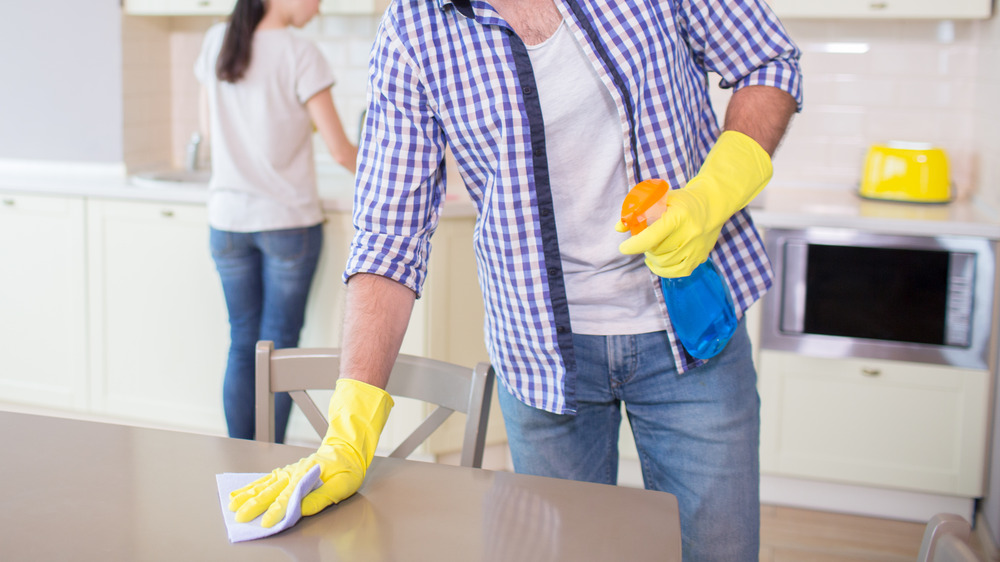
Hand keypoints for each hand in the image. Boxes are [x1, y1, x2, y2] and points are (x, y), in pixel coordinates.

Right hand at [229, 378, 393, 527]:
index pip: (288, 497)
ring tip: (232, 505)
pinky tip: (241, 491)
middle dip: (254, 505)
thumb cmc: (346, 469)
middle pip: (270, 491)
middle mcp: (294, 473)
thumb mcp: (342, 485)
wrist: (346, 449)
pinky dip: (252, 485)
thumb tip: (302, 509)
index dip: (276, 511)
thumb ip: (321, 497)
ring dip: (248, 495)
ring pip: (264, 484)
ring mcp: (288, 471)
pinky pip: (266, 478)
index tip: (266, 523)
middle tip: (240, 517)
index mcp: (307, 477)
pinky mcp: (286, 471)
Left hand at [618, 130, 771, 277]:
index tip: (623, 248)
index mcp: (678, 216)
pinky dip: (663, 270)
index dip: (634, 245)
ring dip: (653, 258)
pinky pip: (677, 272)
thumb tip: (619, 228)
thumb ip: (638, 212)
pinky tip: (657, 262)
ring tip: (652, 249)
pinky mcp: (700, 257)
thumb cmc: (682, 201)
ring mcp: (696, 247)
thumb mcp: (661, 199)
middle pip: (657, 251)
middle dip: (645, 248)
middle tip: (644, 240)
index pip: (652, 236)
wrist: (712, 204)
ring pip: (664, 263)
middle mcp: (690, 233)